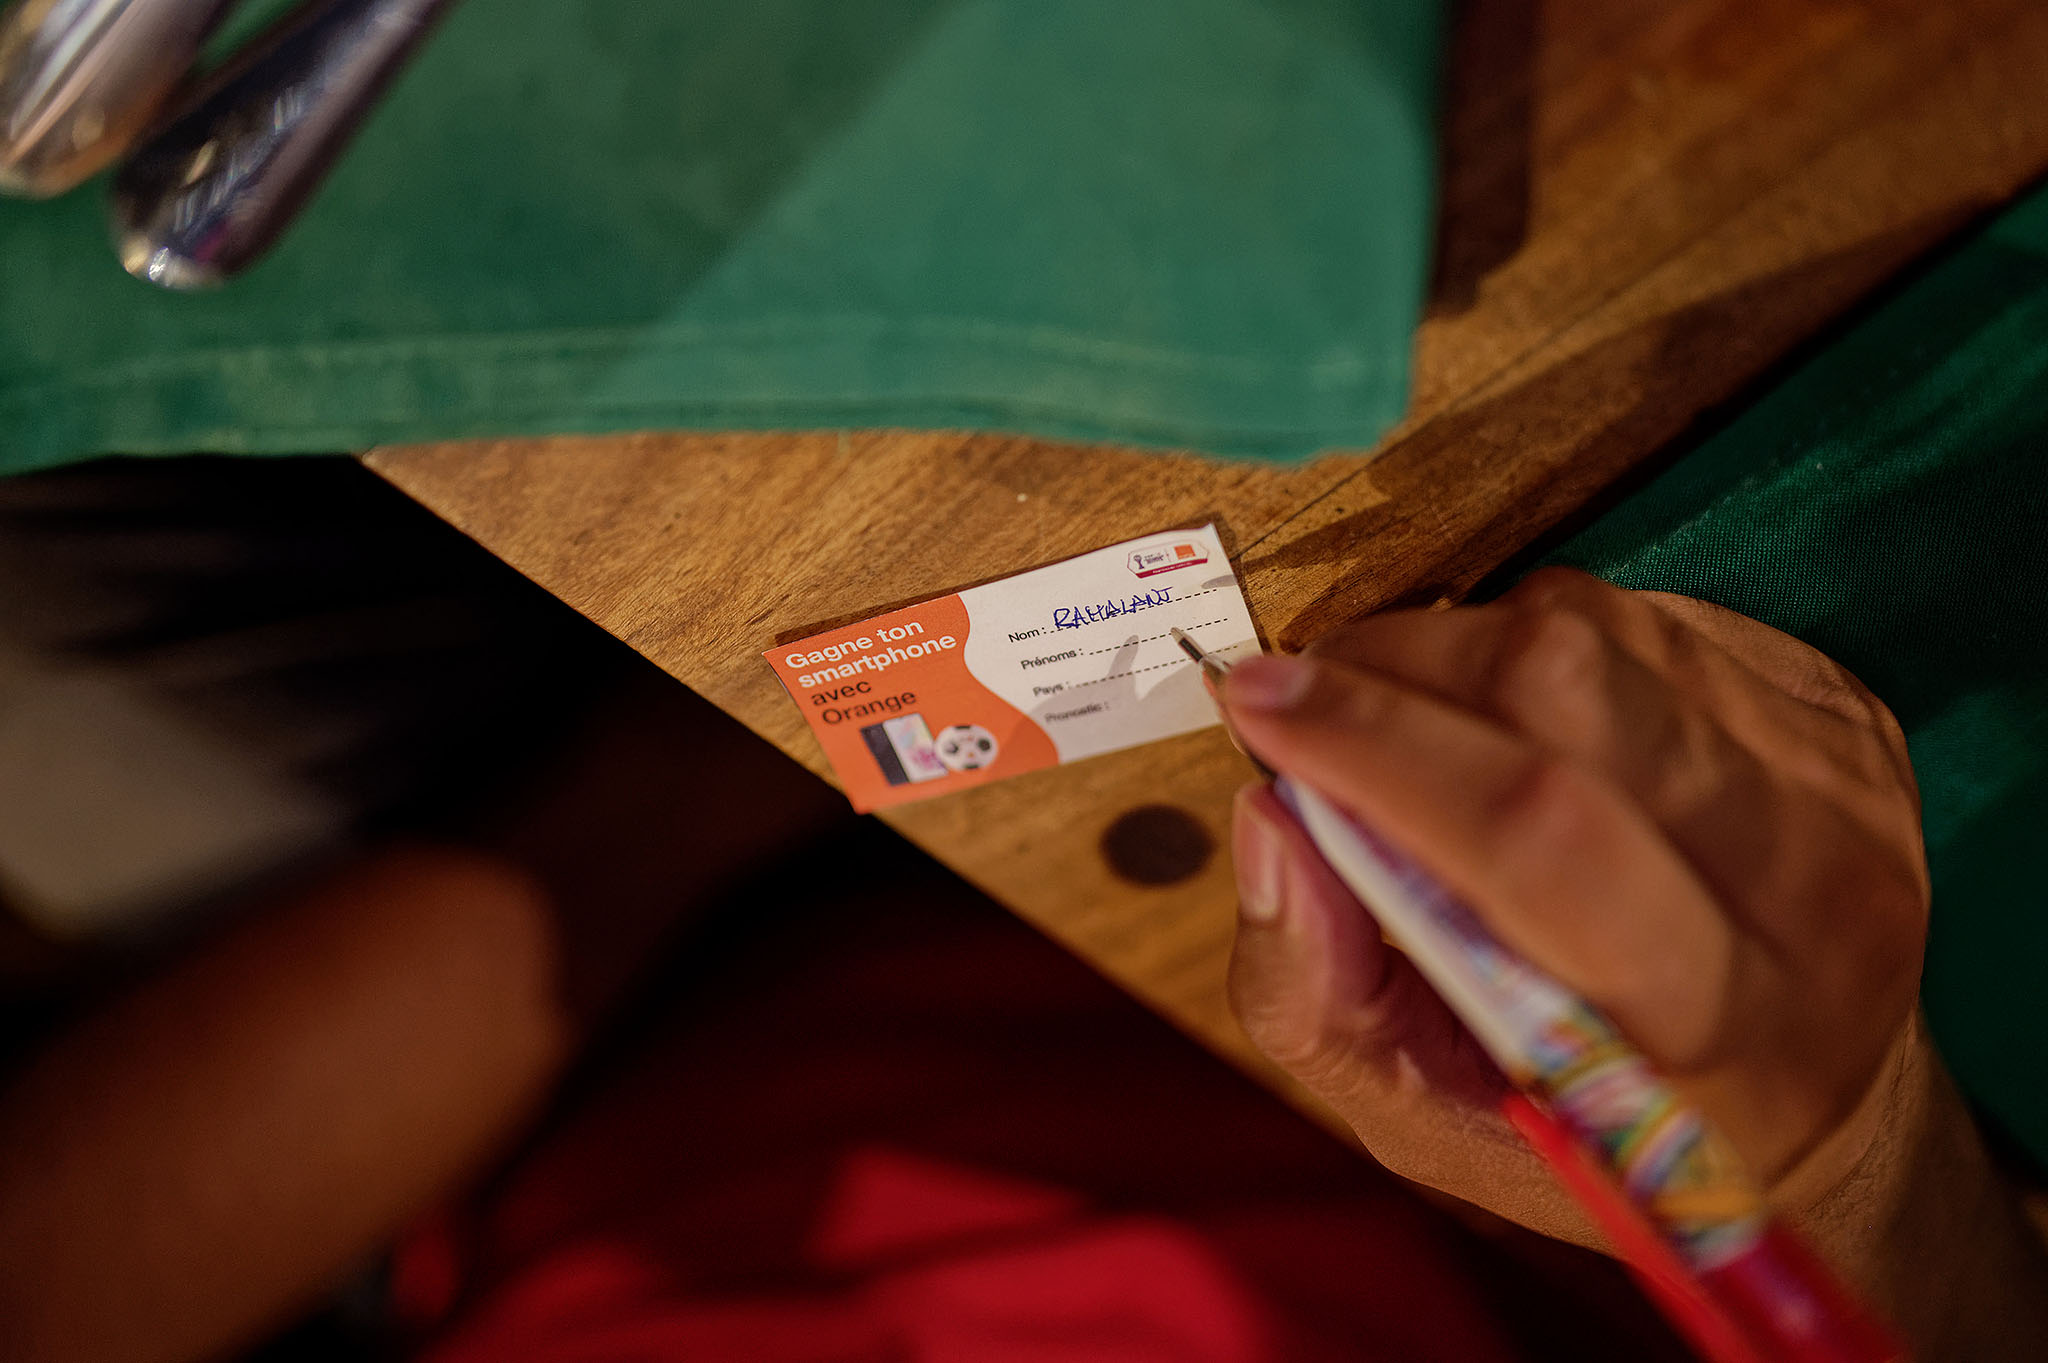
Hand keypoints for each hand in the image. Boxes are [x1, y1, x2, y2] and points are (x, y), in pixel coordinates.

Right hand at [1219, 568, 2047, 1355]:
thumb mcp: (1424, 1119)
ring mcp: (1842, 786)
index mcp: (1709, 1027)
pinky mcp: (1845, 712)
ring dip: (1459, 645)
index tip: (1257, 706)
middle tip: (1311, 696)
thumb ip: (1314, 994)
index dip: (1379, 747)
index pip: (1537, 836)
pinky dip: (1540, 643)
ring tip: (1417, 719)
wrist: (1819, 1103)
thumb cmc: (1596, 1124)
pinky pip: (1646, 616)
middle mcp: (1805, 892)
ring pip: (1597, 633)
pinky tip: (1521, 718)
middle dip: (1396, 666)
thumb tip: (1269, 816)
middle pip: (1566, 689)